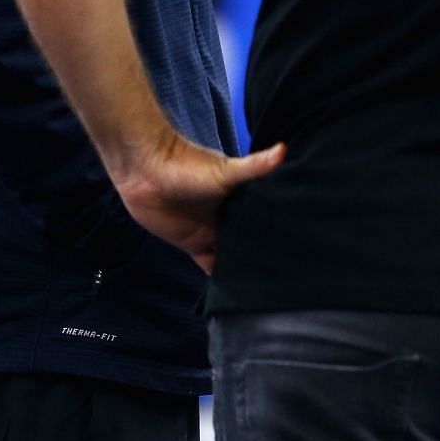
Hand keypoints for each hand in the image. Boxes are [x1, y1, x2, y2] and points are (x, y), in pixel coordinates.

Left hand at [109, 132, 284, 271]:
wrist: (145, 169)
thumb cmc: (186, 164)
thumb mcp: (226, 169)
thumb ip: (255, 165)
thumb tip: (284, 149)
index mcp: (241, 199)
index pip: (264, 221)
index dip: (276, 235)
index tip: (295, 251)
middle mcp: (229, 216)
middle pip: (249, 240)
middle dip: (259, 255)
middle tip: (280, 276)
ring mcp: (210, 231)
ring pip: (230, 255)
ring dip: (239, 268)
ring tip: (260, 288)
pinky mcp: (191, 244)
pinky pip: (208, 264)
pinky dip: (216, 276)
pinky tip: (227, 291)